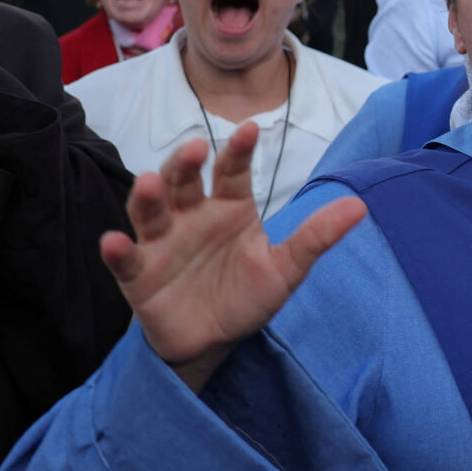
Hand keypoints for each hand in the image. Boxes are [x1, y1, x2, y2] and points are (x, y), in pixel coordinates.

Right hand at [100, 126, 366, 392]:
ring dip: (148, 194)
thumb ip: (317, 237)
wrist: (216, 342)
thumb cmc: (247, 295)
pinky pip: (125, 260)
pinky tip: (112, 242)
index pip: (232, 172)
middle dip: (186, 162)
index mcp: (229, 207)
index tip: (251, 128)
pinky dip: (116, 251)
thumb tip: (360, 205)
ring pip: (151, 210)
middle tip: (196, 147)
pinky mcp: (139, 275)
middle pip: (184, 181)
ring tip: (151, 182)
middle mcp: (192, 216)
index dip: (239, 150)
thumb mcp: (286, 268)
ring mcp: (162, 243)